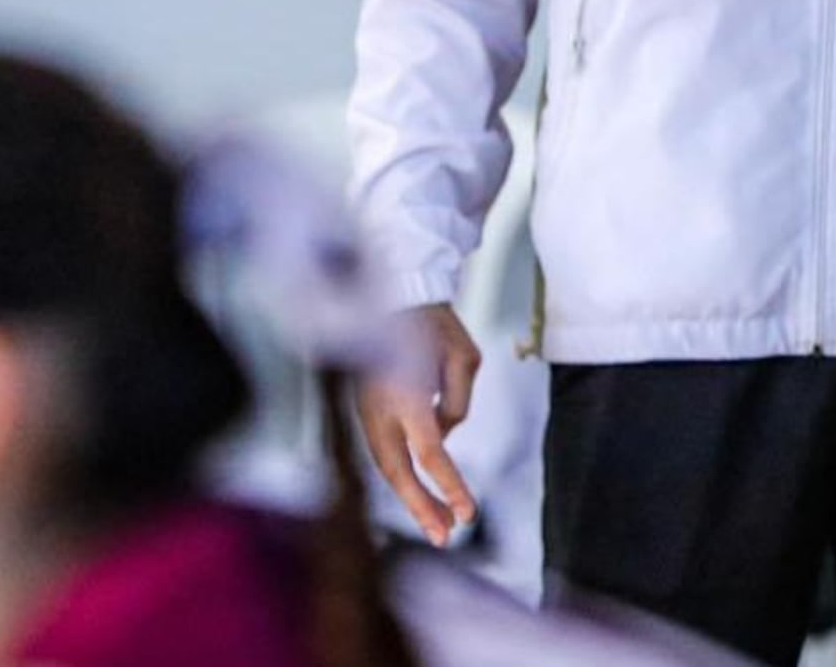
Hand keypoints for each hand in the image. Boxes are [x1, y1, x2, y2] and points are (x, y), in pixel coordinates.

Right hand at [354, 302, 482, 543]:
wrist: (395, 297)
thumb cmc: (434, 324)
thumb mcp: (463, 358)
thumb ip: (457, 404)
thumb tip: (442, 436)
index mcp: (406, 395)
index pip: (430, 453)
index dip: (449, 486)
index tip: (468, 515)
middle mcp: (380, 409)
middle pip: (398, 472)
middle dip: (421, 508)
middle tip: (446, 537)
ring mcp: (368, 411)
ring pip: (387, 467)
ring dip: (411, 497)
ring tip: (439, 526)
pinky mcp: (366, 411)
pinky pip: (385, 452)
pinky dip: (403, 476)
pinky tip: (422, 494)